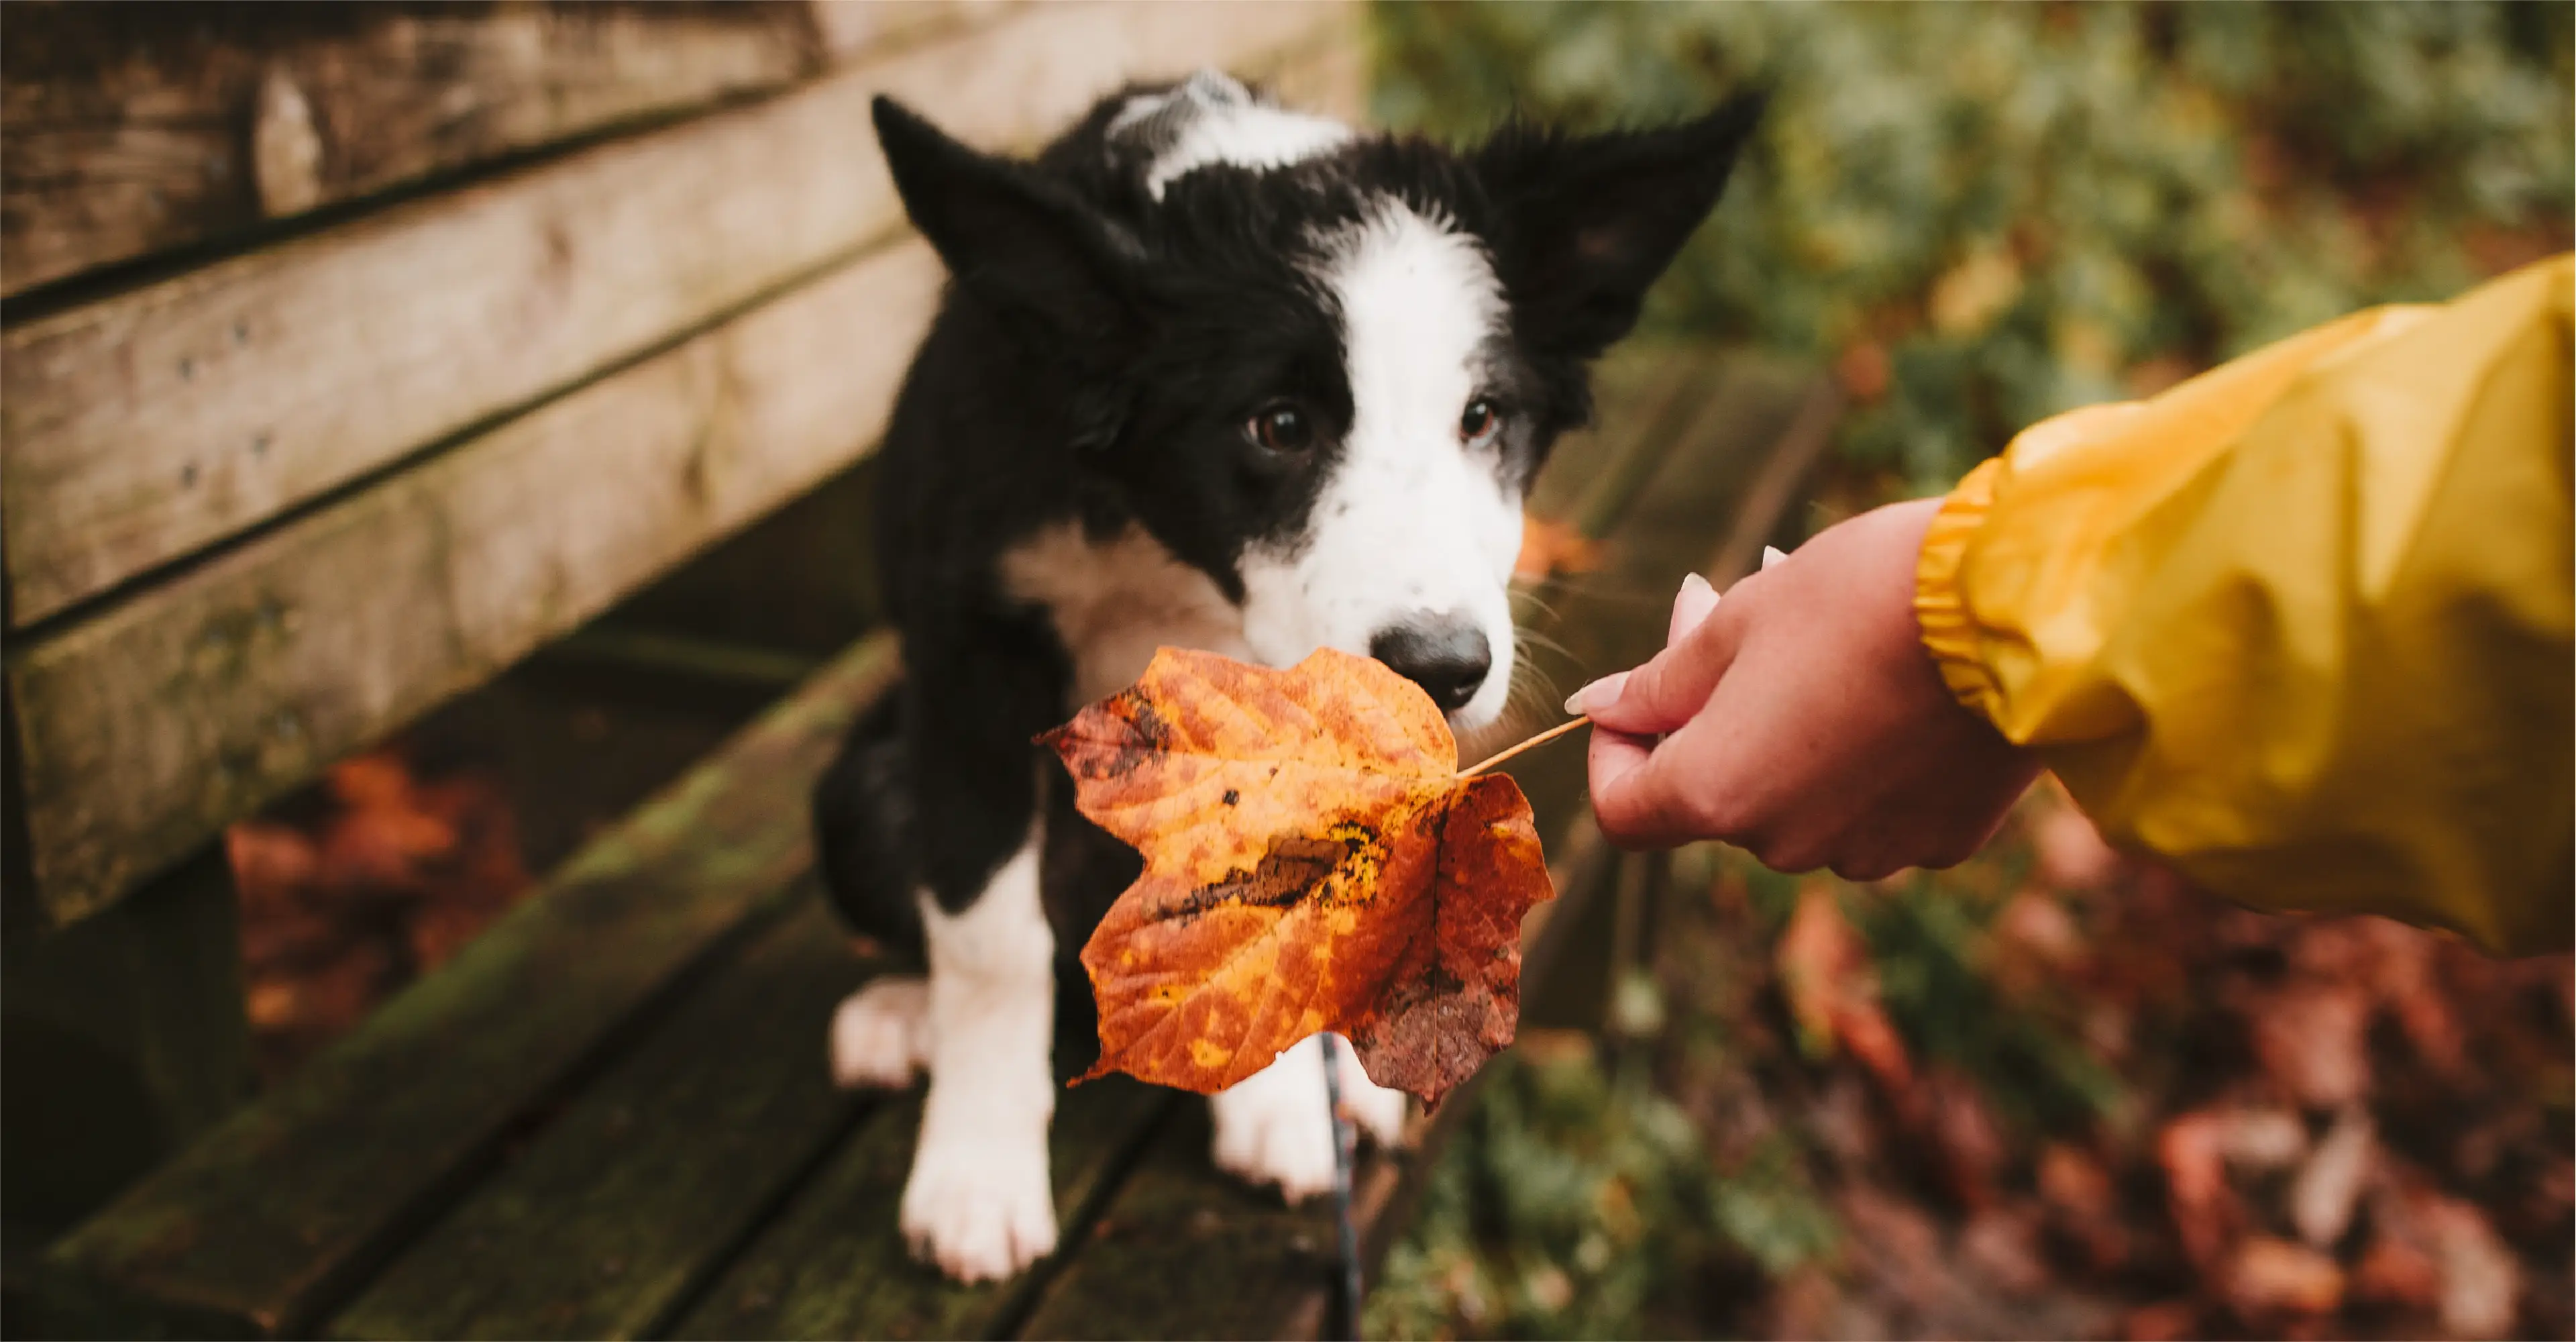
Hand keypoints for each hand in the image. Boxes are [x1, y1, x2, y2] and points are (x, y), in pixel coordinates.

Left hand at [1573, 498, 2040, 877]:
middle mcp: (1786, 844)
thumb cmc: (1861, 597)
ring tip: (1825, 638)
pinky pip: (1873, 804)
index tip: (1639, 692)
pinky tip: (1895, 685)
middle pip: (1716, 794)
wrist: (2018, 609)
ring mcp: (1870, 850)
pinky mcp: (1941, 839)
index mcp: (1718, 794)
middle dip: (1709, 713)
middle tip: (1729, 608)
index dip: (1615, 750)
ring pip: (1796, 799)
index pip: (1624, 810)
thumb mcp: (1739, 620)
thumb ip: (1659, 682)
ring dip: (1786, 731)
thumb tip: (1597, 708)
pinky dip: (1863, 755)